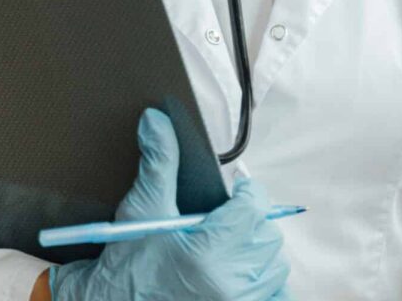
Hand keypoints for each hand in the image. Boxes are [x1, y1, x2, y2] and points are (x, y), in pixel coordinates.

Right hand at [49, 108, 292, 300]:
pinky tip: (241, 275)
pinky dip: (265, 284)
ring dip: (258, 252)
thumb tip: (156, 119)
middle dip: (252, 221)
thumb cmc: (126, 264)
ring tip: (231, 246)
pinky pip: (275, 297)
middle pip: (267, 236)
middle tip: (229, 218)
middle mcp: (229, 285)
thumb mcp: (142, 209)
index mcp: (208, 254)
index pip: (255, 207)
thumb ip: (158, 162)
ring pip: (274, 267)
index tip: (236, 191)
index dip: (248, 193)